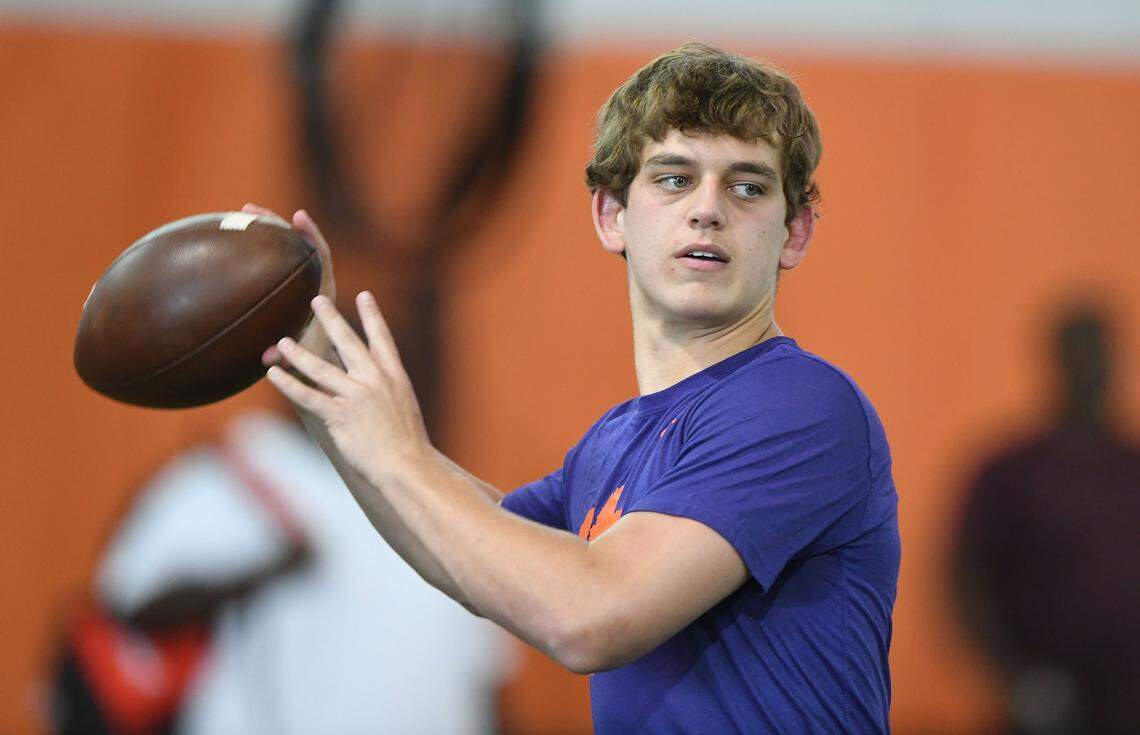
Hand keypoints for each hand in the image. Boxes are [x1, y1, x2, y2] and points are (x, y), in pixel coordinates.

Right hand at [240, 203, 337, 364]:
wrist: (320, 368)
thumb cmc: (316, 362)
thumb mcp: (304, 358)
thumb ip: (289, 357)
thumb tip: (268, 356)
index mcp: (325, 293)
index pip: (322, 255)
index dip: (311, 234)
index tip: (298, 215)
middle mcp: (314, 283)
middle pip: (298, 243)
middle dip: (276, 223)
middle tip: (250, 209)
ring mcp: (299, 285)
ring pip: (284, 250)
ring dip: (265, 230)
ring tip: (239, 215)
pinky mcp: (286, 290)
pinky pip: (273, 264)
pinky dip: (257, 250)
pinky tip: (234, 240)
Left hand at [266, 292, 432, 481]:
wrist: (406, 465)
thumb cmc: (407, 442)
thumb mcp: (403, 406)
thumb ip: (384, 389)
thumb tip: (367, 379)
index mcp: (394, 377)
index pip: (382, 339)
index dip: (372, 316)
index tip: (364, 295)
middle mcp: (374, 381)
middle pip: (348, 342)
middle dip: (331, 319)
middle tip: (316, 300)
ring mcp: (356, 397)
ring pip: (321, 368)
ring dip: (299, 352)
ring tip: (283, 340)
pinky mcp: (340, 416)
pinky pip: (307, 396)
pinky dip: (288, 384)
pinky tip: (273, 374)